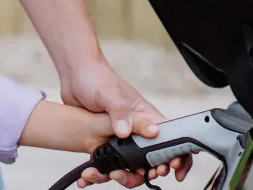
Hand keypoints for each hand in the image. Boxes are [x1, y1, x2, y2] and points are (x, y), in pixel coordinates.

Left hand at [62, 61, 193, 186]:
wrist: (75, 76)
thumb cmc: (96, 78)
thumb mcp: (109, 94)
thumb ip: (120, 113)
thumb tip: (127, 133)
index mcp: (145, 116)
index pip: (171, 138)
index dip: (177, 154)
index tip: (172, 166)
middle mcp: (137, 129)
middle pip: (153, 158)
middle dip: (150, 171)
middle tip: (139, 175)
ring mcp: (122, 138)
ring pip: (131, 166)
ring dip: (124, 176)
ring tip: (109, 176)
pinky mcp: (106, 144)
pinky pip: (110, 164)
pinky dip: (102, 173)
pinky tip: (91, 175)